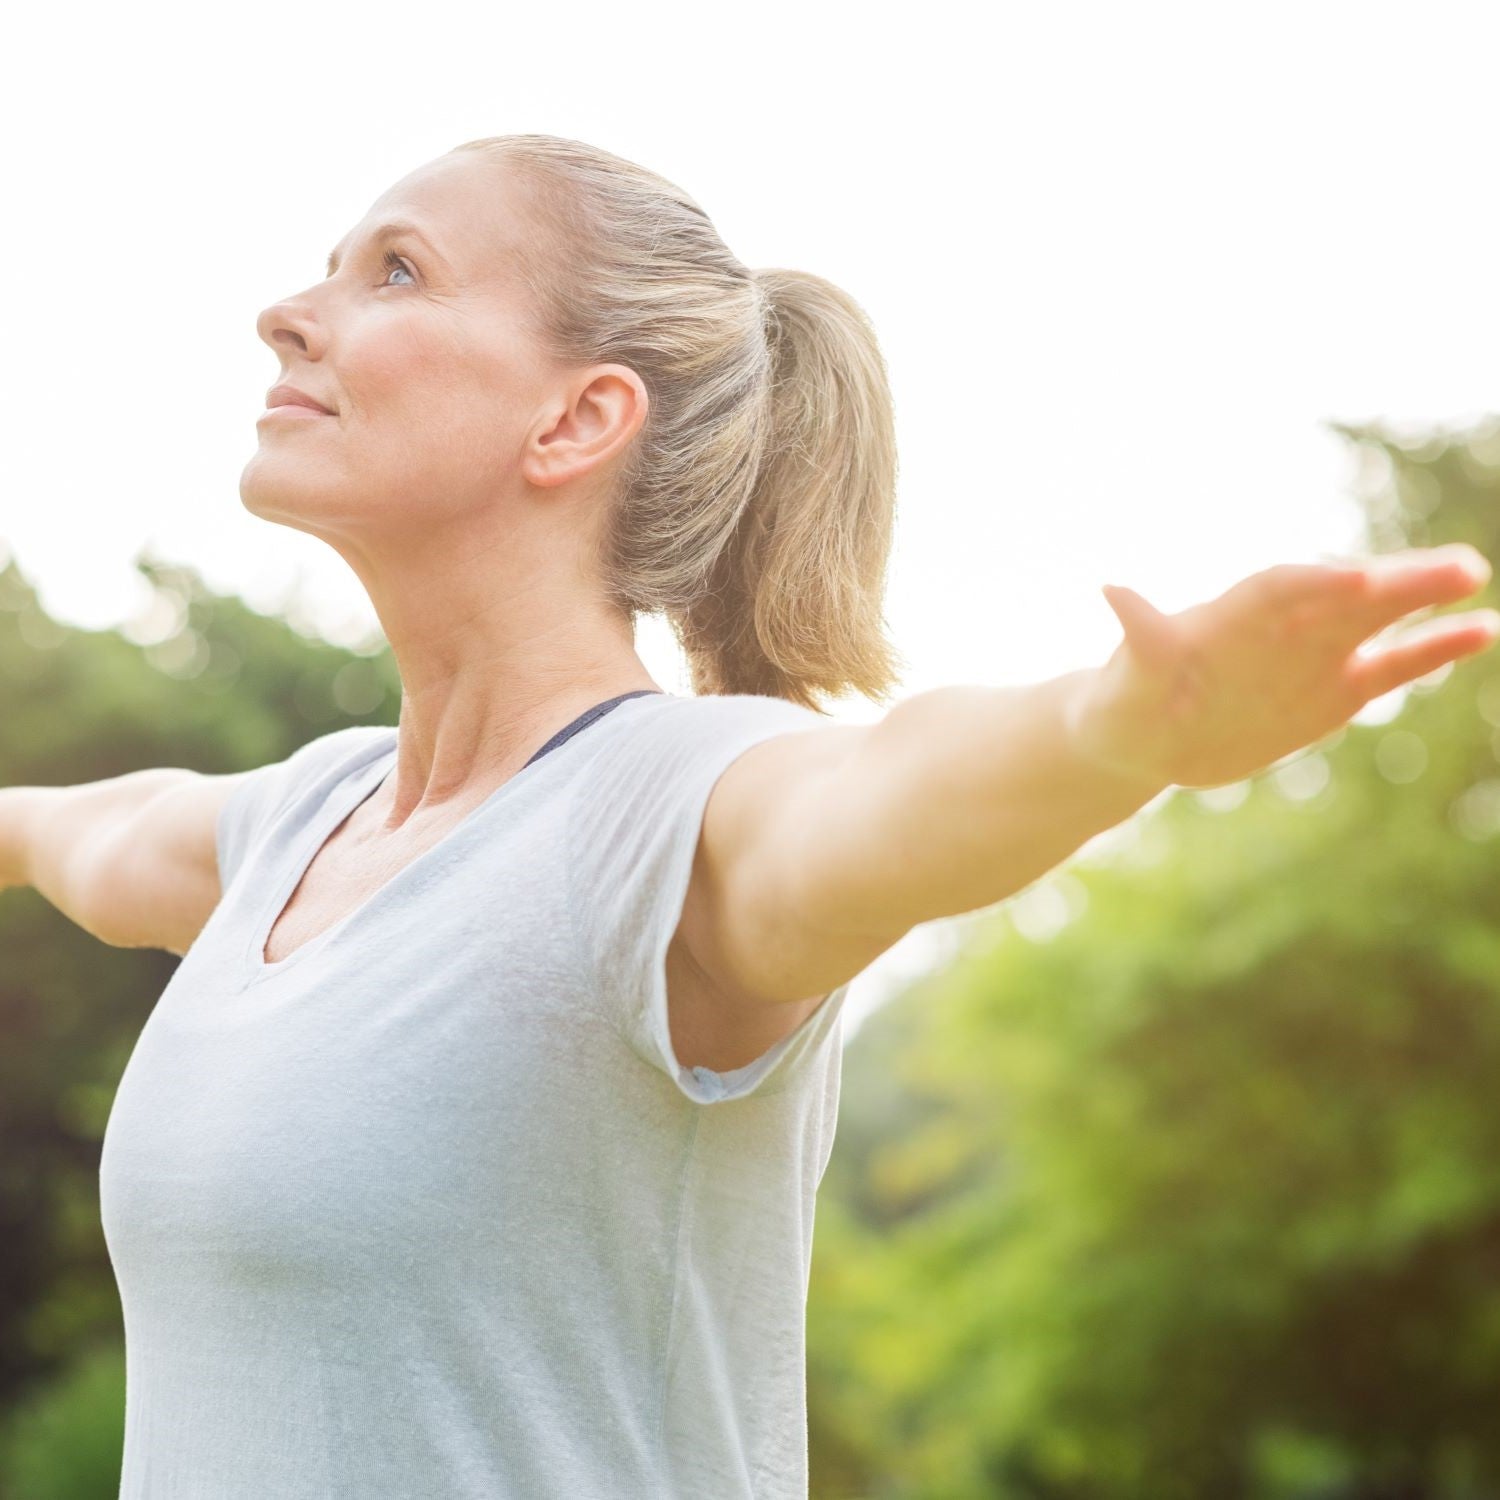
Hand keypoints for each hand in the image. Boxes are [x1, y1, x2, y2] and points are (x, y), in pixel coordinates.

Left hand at [1067, 544, 1499, 790]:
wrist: (1144, 738)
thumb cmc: (1125, 701)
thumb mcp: (1125, 679)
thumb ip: (1138, 636)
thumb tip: (1112, 589)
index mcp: (1228, 616)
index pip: (1276, 591)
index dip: (1312, 584)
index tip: (1354, 578)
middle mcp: (1279, 627)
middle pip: (1341, 594)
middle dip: (1393, 581)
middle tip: (1456, 566)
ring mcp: (1312, 654)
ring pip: (1376, 619)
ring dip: (1423, 599)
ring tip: (1471, 572)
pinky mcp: (1334, 690)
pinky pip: (1390, 666)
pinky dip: (1432, 649)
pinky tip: (1481, 629)